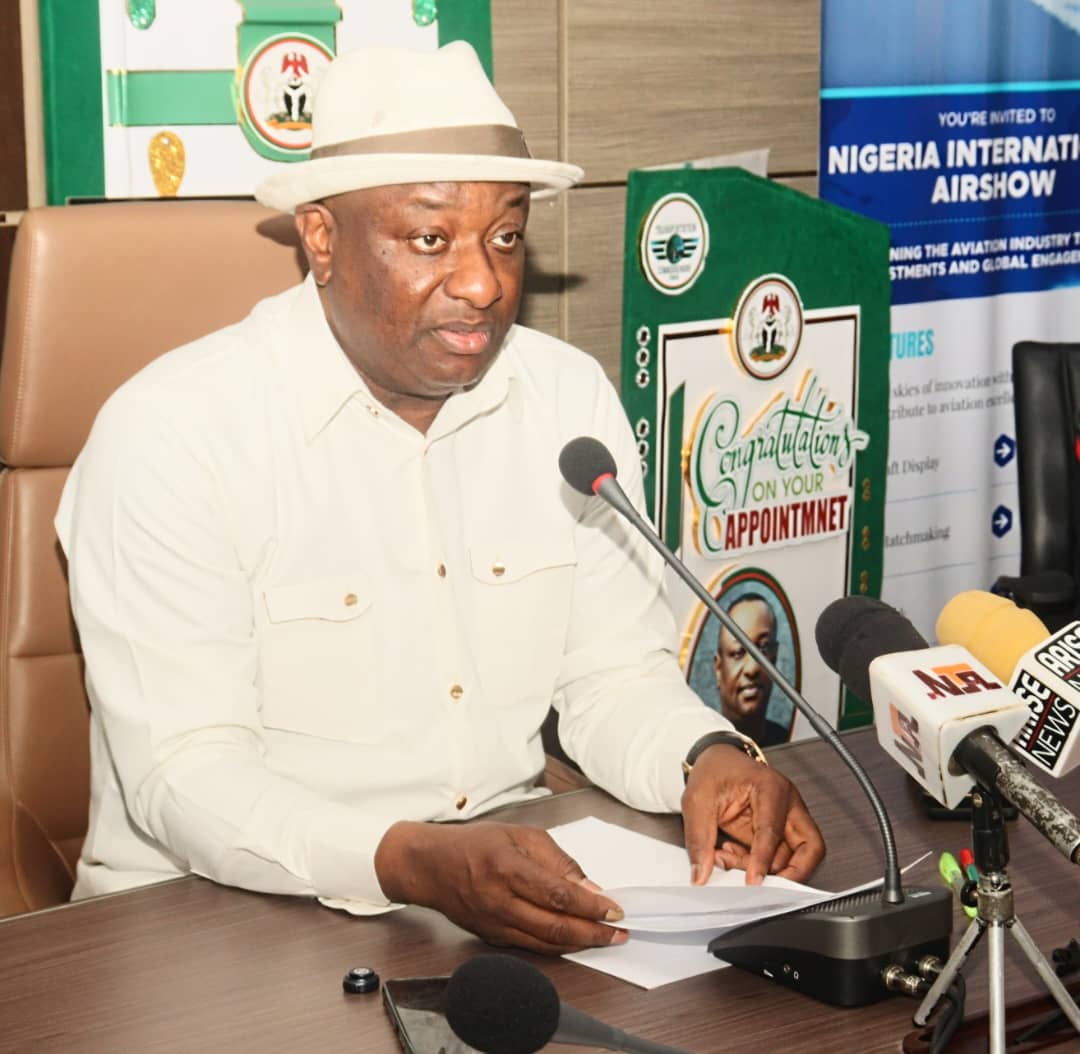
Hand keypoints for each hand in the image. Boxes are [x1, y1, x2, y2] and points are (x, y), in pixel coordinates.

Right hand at [374, 821, 627, 954]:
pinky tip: (577, 939)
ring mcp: (495, 925)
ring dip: (581, 944)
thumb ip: (557, 861)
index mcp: (507, 868)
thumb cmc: (475, 844)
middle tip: (620, 932)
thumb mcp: (519, 835)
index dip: (590, 906)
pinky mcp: (492, 938)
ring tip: (606, 939)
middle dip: (593, 933)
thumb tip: (589, 888)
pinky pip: (533, 947)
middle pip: (555, 927)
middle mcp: (500, 901)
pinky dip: (559, 945)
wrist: (431, 867)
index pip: (558, 895)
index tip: (615, 909)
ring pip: (546, 943)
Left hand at [681, 745, 824, 886]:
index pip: (774, 831)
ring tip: (729, 858)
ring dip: (764, 868)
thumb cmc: (713, 771)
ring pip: (792, 857)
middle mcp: (787, 802)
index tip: (752, 881)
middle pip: (809, 847)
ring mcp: (786, 818)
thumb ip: (699, 839)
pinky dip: (757, 864)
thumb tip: (701, 873)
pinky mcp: (778, 831)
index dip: (763, 860)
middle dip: (790, 873)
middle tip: (764, 885)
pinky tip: (733, 854)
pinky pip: (777, 857)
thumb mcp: (696, 801)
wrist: (714, 761)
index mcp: (770, 787)